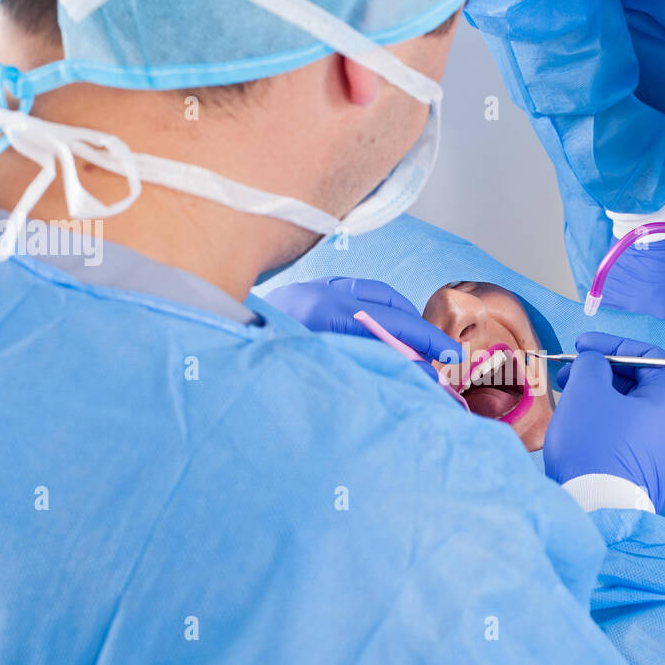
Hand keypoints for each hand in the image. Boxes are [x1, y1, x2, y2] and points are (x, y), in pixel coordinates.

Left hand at [264, 276, 460, 363]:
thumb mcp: (325, 373)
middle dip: (416, 326)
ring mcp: (312, 288)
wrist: (213, 346)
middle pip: (387, 301)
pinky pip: (352, 291)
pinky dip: (373, 308)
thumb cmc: (265, 364)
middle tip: (436, 353)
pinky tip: (377, 330)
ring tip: (410, 344)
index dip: (428, 340)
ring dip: (396, 315)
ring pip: (371, 292)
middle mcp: (321, 292)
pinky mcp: (303, 292)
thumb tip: (420, 376)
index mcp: (326, 312)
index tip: (451, 357)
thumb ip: (375, 371)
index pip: (394, 323)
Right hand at [544, 332, 664, 511]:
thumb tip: (595, 363)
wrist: (600, 510)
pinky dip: (605, 425)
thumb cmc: (595, 444)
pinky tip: (580, 430)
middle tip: (568, 373)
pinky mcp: (649, 476)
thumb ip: (592, 363)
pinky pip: (628, 438)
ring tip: (568, 401)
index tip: (582, 345)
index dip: (613, 344)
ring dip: (600, 399)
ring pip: (630, 412)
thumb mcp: (587, 390)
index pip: (649, 355)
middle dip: (601, 373)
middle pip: (639, 385)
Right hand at [601, 233, 664, 332]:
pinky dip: (625, 309)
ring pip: (635, 326)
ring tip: (648, 296)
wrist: (650, 225)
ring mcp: (619, 309)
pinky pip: (617, 315)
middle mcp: (640, 319)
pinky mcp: (606, 298)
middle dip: (663, 324)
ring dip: (643, 318)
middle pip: (655, 335)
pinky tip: (633, 293)